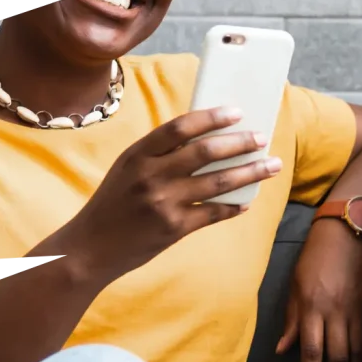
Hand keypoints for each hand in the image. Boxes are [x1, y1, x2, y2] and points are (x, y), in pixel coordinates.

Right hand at [59, 107, 283, 282]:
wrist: (89, 249)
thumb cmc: (113, 204)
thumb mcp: (127, 170)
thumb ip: (159, 154)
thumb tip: (207, 137)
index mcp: (137, 155)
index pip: (180, 128)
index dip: (211, 117)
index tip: (237, 112)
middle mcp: (150, 176)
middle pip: (205, 152)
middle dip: (239, 143)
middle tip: (261, 138)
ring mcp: (163, 203)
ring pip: (217, 183)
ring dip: (249, 173)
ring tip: (271, 166)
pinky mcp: (173, 229)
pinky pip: (213, 214)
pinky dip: (233, 207)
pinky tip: (248, 202)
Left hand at [275, 221, 361, 361]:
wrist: (348, 231)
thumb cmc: (315, 257)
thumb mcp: (295, 286)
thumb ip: (291, 320)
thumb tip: (282, 351)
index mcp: (312, 307)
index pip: (311, 351)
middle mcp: (335, 312)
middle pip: (337, 358)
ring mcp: (358, 310)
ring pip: (358, 353)